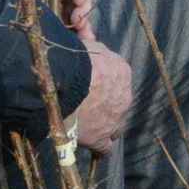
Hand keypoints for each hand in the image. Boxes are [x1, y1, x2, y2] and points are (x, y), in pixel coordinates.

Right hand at [69, 37, 133, 153]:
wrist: (63, 83)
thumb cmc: (73, 60)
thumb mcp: (87, 47)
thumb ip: (93, 50)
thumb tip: (91, 41)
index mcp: (122, 72)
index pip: (116, 78)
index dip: (103, 82)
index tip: (91, 84)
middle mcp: (125, 96)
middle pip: (118, 102)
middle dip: (106, 104)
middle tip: (87, 104)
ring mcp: (115, 120)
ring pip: (115, 125)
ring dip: (104, 125)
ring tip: (87, 125)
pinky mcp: (101, 138)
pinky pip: (105, 147)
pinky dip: (99, 146)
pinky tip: (92, 145)